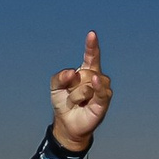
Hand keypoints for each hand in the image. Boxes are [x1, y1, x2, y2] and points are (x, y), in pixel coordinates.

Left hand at [50, 31, 110, 151]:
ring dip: (76, 94)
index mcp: (86, 72)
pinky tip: (96, 81)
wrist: (66, 124)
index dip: (91, 46)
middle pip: (85, 73)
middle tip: (70, 95)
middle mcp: (96, 78)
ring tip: (76, 102)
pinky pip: (101, 91)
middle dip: (72, 85)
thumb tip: (72, 73)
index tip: (92, 34)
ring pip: (88, 83)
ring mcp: (102, 90)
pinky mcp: (103, 102)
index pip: (91, 56)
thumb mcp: (54, 87)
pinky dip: (97, 87)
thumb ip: (59, 76)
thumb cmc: (63, 103)